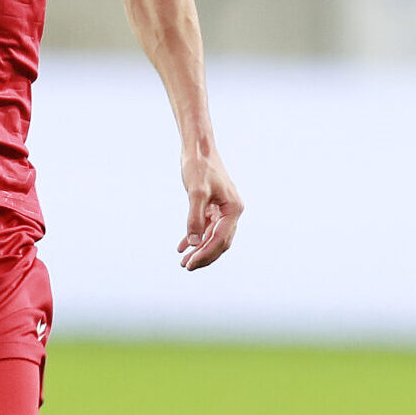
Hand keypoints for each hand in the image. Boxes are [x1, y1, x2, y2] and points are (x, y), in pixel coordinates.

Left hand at [178, 151, 242, 269]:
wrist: (198, 148)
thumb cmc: (199, 167)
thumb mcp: (195, 192)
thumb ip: (194, 218)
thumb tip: (193, 243)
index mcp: (233, 209)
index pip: (220, 239)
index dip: (205, 254)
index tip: (190, 264)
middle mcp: (232, 211)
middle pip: (219, 242)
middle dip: (203, 255)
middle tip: (186, 266)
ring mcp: (223, 209)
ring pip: (212, 236)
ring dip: (199, 249)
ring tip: (183, 261)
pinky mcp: (214, 206)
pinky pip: (206, 227)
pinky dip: (195, 236)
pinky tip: (182, 246)